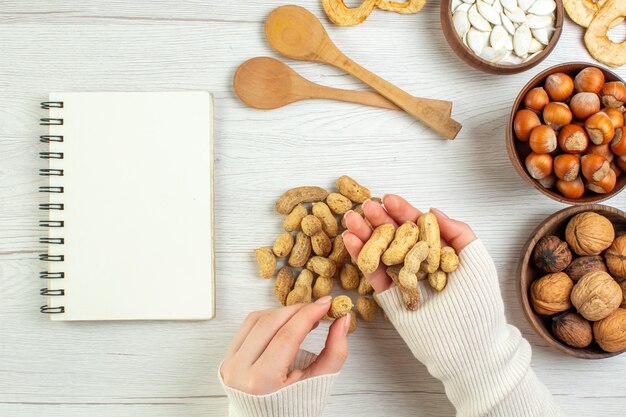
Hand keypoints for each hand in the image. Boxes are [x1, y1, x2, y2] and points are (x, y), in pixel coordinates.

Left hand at [221, 297, 350, 394]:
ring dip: (282, 312)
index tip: (325, 304)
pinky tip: (283, 322)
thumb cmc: (292, 410)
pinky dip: (267, 319)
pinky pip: (246, 327)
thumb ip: (335, 351)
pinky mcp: (227, 358)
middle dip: (297, 310)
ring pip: (256, 319)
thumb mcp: (318, 383)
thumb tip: (343, 321)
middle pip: (271, 323)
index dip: (309, 314)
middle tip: (317, 308)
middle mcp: (240, 370)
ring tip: (302, 316)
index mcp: (262, 381)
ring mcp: (230, 364)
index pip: (288, 335)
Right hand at [342, 194, 476, 293]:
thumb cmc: (479, 304)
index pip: (416, 227)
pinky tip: (351, 240)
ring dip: (364, 234)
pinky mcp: (389, 297)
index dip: (403, 212)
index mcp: (437, 253)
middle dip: (379, 219)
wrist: (469, 344)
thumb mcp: (478, 261)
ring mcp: (402, 279)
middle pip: (394, 236)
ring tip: (351, 219)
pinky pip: (373, 274)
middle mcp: (418, 263)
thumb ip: (459, 232)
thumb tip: (432, 210)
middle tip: (366, 206)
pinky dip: (360, 256)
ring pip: (379, 252)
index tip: (389, 199)